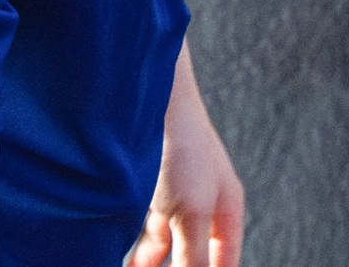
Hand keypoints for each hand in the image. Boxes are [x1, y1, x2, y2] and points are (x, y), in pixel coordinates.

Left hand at [129, 46, 244, 266]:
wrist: (143, 99)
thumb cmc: (179, 149)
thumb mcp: (191, 213)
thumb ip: (195, 257)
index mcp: (225, 208)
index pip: (224, 262)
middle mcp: (202, 205)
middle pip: (192, 258)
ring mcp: (173, 198)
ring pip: (162, 248)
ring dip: (148, 264)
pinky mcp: (144, 192)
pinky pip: (140, 233)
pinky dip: (134, 252)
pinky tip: (122, 258)